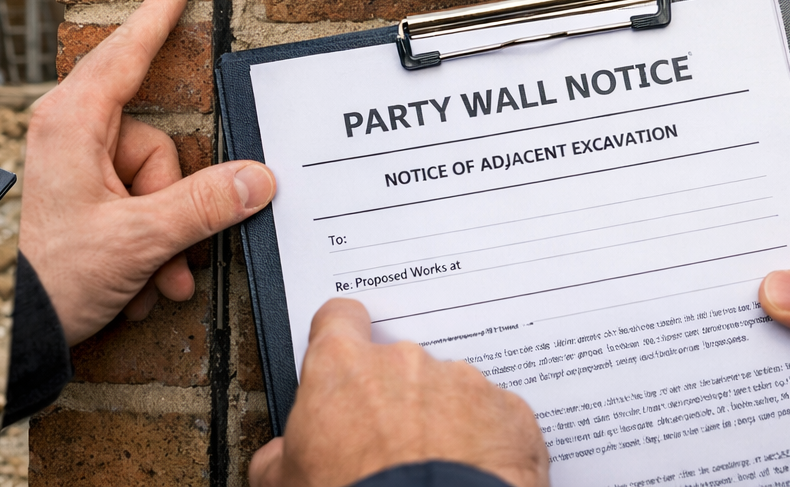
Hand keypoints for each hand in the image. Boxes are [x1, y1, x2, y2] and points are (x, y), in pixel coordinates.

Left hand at [18, 0, 276, 344]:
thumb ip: (203, 205)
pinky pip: (142, 198)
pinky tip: (146, 277)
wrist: (27, 329)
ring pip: (156, 177)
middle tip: (174, 245)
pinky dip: (153, 238)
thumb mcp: (140, 239)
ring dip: (166, 232)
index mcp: (71, 123)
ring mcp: (78, 161)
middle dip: (174, 201)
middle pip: (156, 139)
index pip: (123, 56)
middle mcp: (71, 131)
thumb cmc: (59, 276)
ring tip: (155, 274)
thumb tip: (258, 177)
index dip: (155, 19)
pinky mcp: (86, 189)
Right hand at [249, 299, 548, 486]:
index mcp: (343, 368)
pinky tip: (477, 476)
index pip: (338, 318)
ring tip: (440, 470)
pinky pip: (497, 421)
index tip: (345, 356)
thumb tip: (278, 457)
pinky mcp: (511, 414)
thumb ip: (280, 453)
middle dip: (399, 397)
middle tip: (393, 446)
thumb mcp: (286, 483)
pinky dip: (490, 444)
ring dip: (446, 421)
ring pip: (452, 392)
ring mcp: (463, 383)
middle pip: (400, 363)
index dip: (341, 335)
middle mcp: (405, 362)